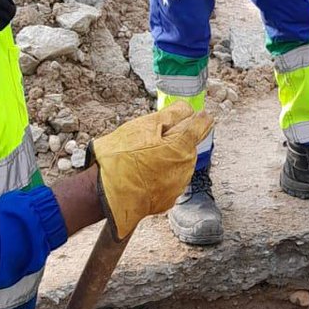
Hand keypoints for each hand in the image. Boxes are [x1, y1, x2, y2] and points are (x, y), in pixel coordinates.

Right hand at [89, 103, 213, 238]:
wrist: (106, 192)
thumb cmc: (122, 157)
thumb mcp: (144, 126)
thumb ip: (172, 115)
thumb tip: (189, 109)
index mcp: (182, 146)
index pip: (202, 125)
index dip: (196, 118)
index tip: (186, 116)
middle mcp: (186, 168)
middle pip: (187, 146)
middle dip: (173, 141)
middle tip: (149, 141)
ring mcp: (178, 186)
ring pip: (178, 164)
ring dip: (167, 160)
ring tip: (143, 160)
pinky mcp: (168, 199)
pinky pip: (168, 181)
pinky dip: (159, 177)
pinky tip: (142, 175)